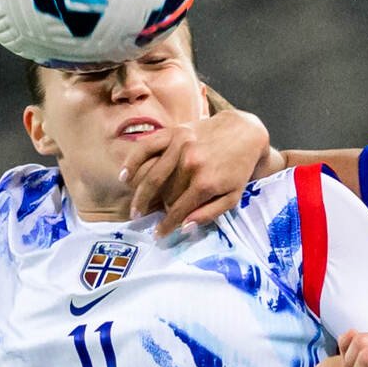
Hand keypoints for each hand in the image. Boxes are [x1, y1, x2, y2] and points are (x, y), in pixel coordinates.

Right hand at [122, 109, 273, 236]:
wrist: (243, 132)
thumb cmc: (238, 168)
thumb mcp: (232, 197)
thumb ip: (209, 214)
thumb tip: (184, 227)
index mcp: (205, 182)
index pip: (178, 210)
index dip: (166, 225)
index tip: (158, 235)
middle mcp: (190, 163)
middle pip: (164, 194)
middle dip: (155, 209)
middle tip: (147, 218)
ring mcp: (180, 145)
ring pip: (151, 175)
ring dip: (140, 195)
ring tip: (135, 208)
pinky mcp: (173, 131)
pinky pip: (146, 148)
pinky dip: (132, 162)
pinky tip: (124, 177)